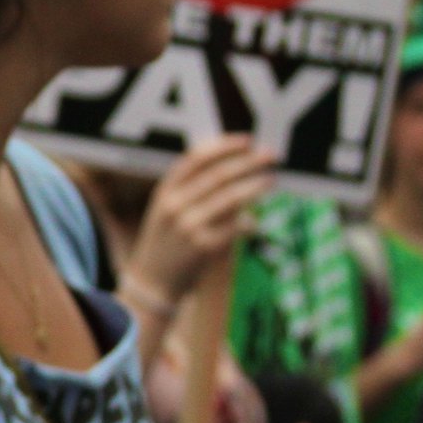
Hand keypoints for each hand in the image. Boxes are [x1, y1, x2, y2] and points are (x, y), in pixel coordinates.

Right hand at [124, 135, 276, 307]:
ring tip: (270, 180)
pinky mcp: (203, 248)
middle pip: (218, 174)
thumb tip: (232, 166)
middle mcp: (174, 205)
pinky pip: (235, 228)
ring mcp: (188, 226)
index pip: (196, 158)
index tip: (247, 140)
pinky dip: (249, 222)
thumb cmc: (166, 241)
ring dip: (255, 186)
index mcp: (164, 190)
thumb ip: (190, 189)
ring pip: (231, 198)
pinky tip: (255, 222)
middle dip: (248, 162)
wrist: (152, 282)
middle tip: (271, 155)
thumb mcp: (166, 209)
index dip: (224, 146)